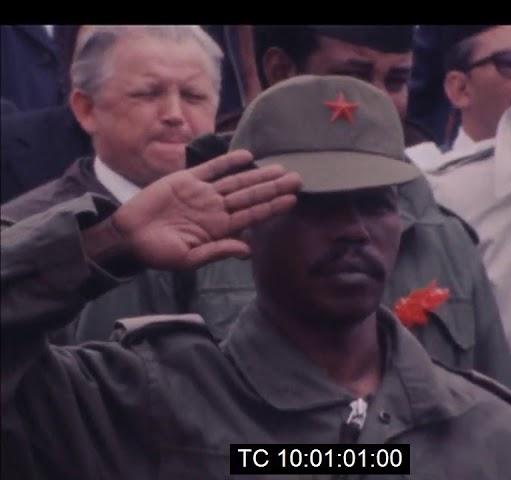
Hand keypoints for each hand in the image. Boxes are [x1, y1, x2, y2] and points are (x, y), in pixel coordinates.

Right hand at [87, 150, 300, 269]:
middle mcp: (215, 209)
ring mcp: (203, 193)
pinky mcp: (187, 180)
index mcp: (219, 229)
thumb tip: (247, 250)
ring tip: (281, 169)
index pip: (252, 215)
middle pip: (251, 196)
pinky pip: (212, 168)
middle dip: (274, 188)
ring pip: (237, 181)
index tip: (293, 199)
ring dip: (259, 175)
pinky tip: (248, 156)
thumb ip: (218, 251)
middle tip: (298, 179)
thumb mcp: (189, 259)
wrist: (128, 235)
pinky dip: (229, 162)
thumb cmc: (157, 252)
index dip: (272, 207)